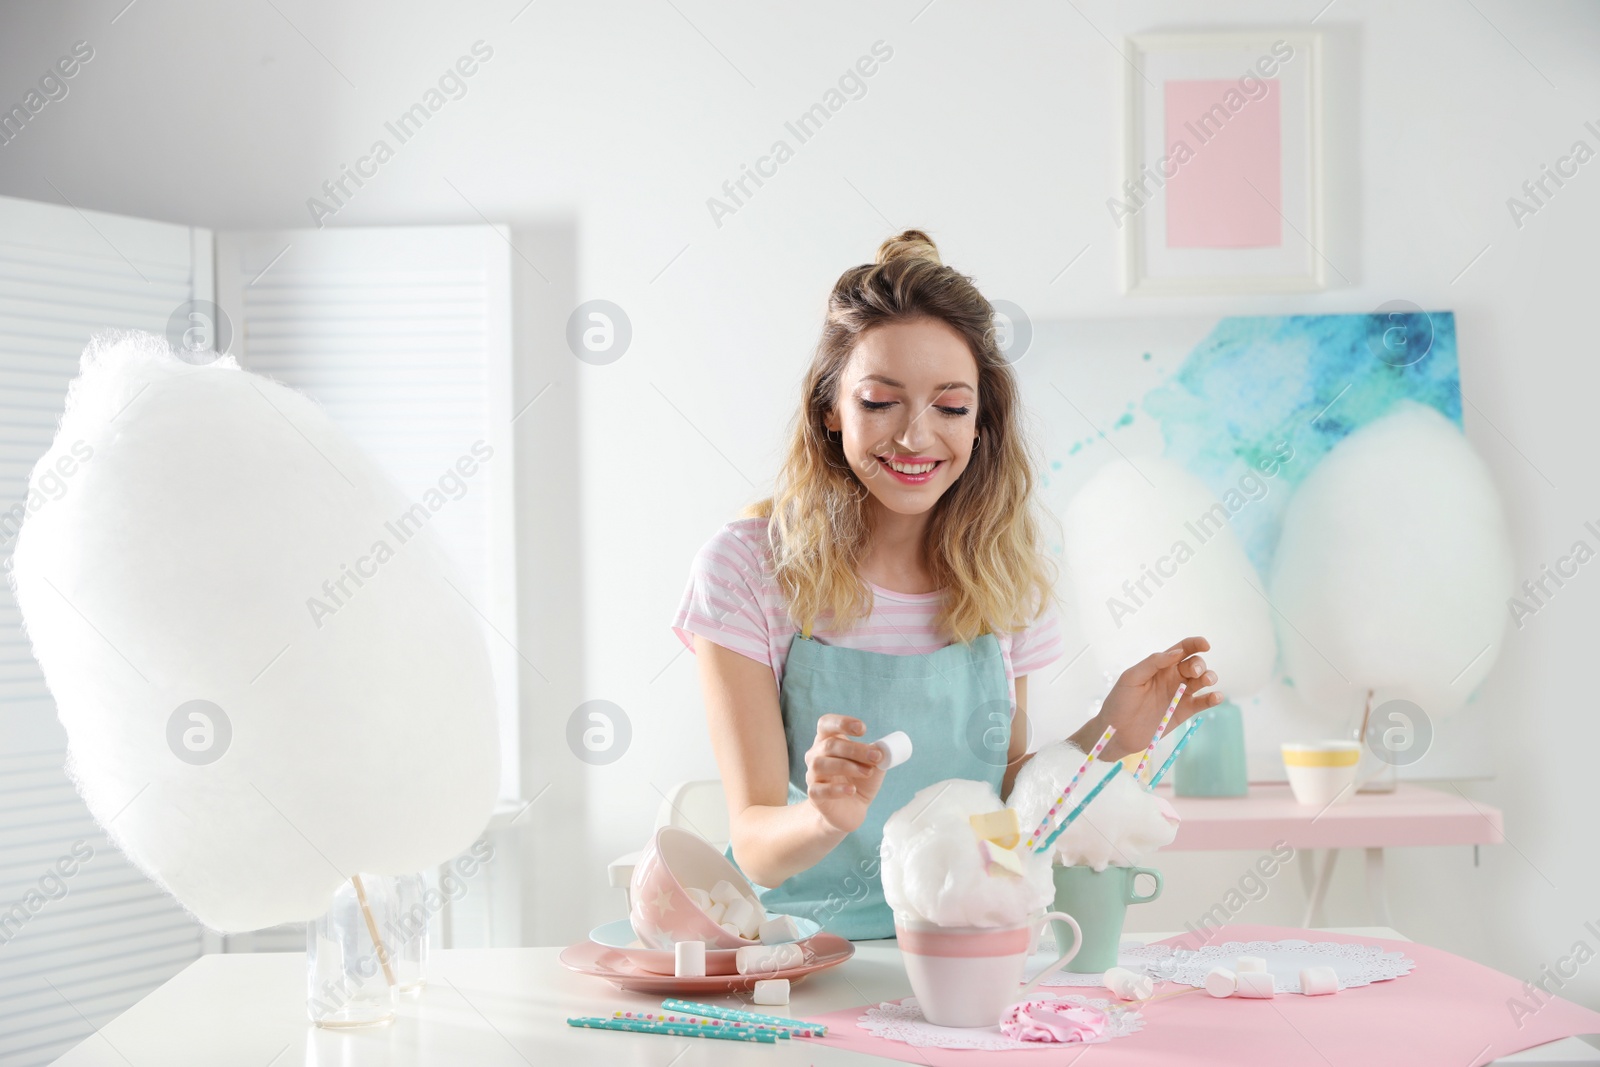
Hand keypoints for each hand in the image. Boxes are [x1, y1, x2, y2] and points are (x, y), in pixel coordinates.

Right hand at [803, 714, 885, 834]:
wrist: (850, 810)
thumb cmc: (859, 781)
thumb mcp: (872, 765)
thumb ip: (877, 755)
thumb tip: (883, 748)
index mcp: (828, 741)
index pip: (826, 724)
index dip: (841, 723)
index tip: (863, 729)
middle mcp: (815, 755)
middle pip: (829, 745)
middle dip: (855, 749)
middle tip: (876, 756)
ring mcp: (812, 775)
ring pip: (821, 764)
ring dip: (848, 766)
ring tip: (867, 773)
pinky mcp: (814, 795)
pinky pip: (819, 789)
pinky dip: (836, 789)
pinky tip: (852, 790)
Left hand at [1086, 636, 1224, 761]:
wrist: (1116, 732)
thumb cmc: (1120, 701)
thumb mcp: (1131, 677)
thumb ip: (1153, 663)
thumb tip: (1177, 652)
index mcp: (1160, 665)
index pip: (1182, 649)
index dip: (1195, 644)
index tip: (1205, 645)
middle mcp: (1173, 677)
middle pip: (1195, 664)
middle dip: (1199, 665)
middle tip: (1193, 673)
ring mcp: (1180, 695)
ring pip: (1202, 681)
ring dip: (1210, 677)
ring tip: (1206, 681)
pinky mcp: (1184, 712)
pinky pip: (1202, 703)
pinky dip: (1213, 698)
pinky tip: (1216, 696)